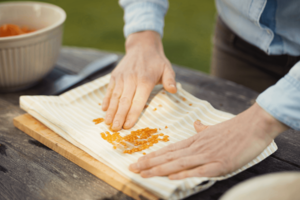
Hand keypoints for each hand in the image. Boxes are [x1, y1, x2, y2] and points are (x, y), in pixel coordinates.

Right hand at [102, 31, 176, 130]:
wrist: (142, 46)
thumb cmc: (156, 61)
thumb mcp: (167, 68)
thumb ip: (170, 80)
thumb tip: (174, 91)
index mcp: (145, 81)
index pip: (138, 102)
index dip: (132, 115)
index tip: (127, 126)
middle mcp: (131, 80)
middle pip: (124, 102)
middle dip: (119, 117)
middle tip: (115, 129)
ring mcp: (122, 77)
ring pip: (115, 97)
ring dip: (110, 111)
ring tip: (107, 123)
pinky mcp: (115, 75)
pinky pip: (109, 89)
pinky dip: (106, 99)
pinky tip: (103, 109)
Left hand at [129, 103, 287, 178]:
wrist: (254, 124)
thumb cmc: (234, 128)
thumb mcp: (214, 127)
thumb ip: (203, 129)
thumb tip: (196, 125)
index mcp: (195, 140)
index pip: (169, 149)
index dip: (153, 155)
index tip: (139, 159)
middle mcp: (197, 147)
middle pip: (169, 156)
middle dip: (149, 163)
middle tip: (132, 168)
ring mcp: (207, 155)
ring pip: (178, 163)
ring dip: (159, 169)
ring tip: (143, 173)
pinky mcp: (220, 163)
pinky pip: (198, 170)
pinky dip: (184, 173)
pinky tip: (171, 176)